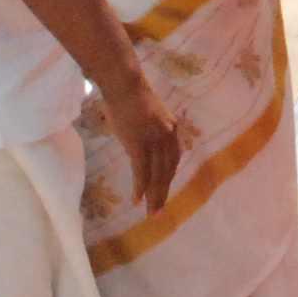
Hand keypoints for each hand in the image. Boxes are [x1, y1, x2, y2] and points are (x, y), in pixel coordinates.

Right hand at [99, 68, 184, 214]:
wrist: (123, 83)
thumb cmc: (130, 95)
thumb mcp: (148, 115)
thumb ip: (149, 131)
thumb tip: (141, 147)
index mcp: (172, 129)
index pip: (173, 159)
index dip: (168, 177)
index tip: (163, 190)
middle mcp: (168, 136)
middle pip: (168, 171)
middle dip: (163, 192)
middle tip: (160, 212)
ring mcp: (154, 140)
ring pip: (157, 175)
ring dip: (154, 196)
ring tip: (152, 213)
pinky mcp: (139, 144)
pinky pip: (141, 172)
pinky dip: (140, 187)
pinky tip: (138, 200)